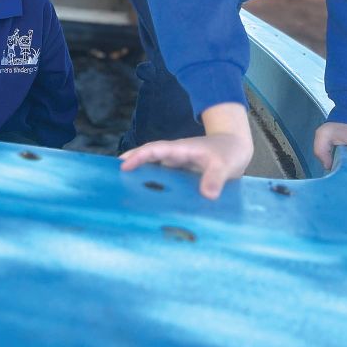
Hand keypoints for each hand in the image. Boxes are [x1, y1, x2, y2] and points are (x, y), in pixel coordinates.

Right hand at [119, 102, 253, 199]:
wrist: (235, 148)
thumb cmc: (229, 152)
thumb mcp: (225, 165)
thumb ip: (215, 178)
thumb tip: (207, 196)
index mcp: (180, 149)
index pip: (155, 150)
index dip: (139, 157)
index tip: (123, 165)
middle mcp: (174, 156)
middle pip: (147, 157)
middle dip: (130, 163)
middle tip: (110, 175)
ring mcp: (177, 164)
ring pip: (153, 168)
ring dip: (140, 175)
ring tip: (122, 188)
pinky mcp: (181, 174)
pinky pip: (163, 178)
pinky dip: (154, 185)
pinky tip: (148, 199)